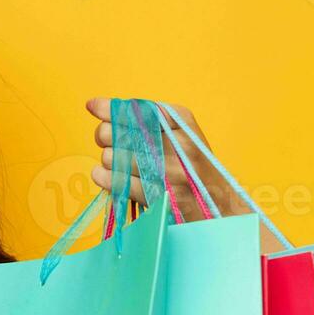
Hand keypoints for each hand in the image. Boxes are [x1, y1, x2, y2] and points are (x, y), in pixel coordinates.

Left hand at [86, 97, 285, 252]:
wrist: (219, 209)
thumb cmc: (192, 170)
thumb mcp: (181, 136)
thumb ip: (146, 121)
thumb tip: (94, 105)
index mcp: (184, 123)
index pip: (137, 108)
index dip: (111, 108)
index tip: (93, 107)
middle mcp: (178, 144)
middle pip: (119, 131)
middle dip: (106, 136)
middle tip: (109, 143)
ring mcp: (170, 172)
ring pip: (113, 157)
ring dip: (108, 161)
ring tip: (120, 165)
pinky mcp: (159, 197)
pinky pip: (115, 181)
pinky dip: (105, 178)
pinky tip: (107, 177)